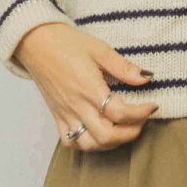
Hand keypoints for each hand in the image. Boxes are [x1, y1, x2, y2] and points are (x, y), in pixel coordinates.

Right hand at [12, 23, 158, 150]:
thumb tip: (146, 77)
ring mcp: (65, 114)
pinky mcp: (56, 116)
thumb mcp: (99, 49)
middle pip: (106, 136)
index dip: (141, 113)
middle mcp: (76, 105)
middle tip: (141, 121)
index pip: (119, 112)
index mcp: (88, 87)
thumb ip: (123, 67)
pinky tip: (99, 134)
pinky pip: (71, 141)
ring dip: (111, 143)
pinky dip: (88, 144)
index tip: (152, 106)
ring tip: (123, 129)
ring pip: (89, 144)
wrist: (34, 42)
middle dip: (130, 133)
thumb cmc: (66, 43)